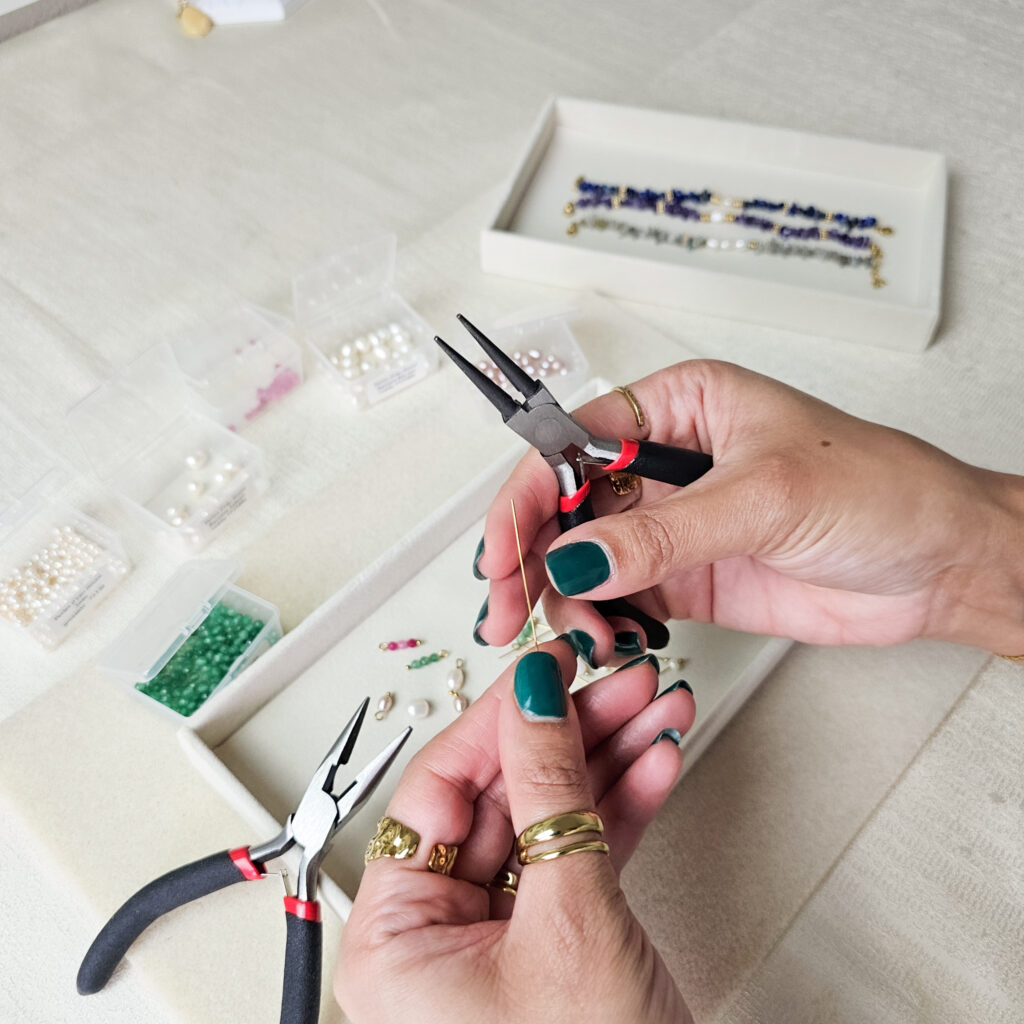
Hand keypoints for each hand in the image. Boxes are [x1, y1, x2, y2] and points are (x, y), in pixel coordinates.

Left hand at [335, 640, 695, 1023]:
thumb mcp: (568, 920)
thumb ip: (552, 795)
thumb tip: (533, 699)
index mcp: (395, 936)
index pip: (441, 788)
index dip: (499, 717)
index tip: (547, 668)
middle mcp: (436, 934)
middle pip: (503, 794)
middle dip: (573, 733)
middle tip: (617, 682)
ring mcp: (499, 936)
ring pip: (551, 818)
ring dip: (610, 761)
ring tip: (654, 708)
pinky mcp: (554, 941)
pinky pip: (583, 856)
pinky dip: (624, 810)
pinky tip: (655, 762)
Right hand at [472, 360, 1023, 659]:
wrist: (942, 562)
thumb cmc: (880, 490)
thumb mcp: (764, 499)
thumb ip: (662, 535)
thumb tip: (572, 560)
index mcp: (678, 408)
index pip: (571, 445)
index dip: (527, 495)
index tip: (503, 551)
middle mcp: (664, 465)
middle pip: (564, 506)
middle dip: (530, 558)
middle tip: (509, 611)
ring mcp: (672, 525)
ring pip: (582, 560)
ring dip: (567, 602)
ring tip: (586, 639)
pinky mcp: (686, 578)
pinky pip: (619, 600)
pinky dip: (601, 625)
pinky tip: (610, 643)